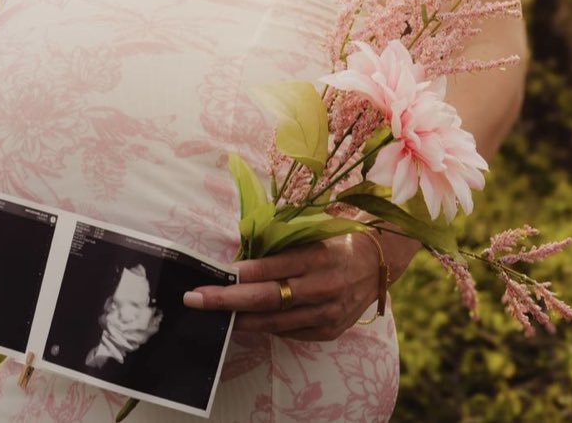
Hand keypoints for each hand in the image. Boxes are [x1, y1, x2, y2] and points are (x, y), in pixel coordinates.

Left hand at [183, 234, 406, 341]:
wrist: (376, 265)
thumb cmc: (333, 244)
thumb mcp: (310, 238)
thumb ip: (278, 251)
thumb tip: (234, 265)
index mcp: (318, 257)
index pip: (271, 268)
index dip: (239, 274)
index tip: (210, 275)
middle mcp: (324, 287)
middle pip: (267, 298)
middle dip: (226, 300)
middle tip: (194, 299)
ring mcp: (327, 313)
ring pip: (274, 322)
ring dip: (239, 319)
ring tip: (211, 316)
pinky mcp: (328, 331)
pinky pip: (288, 332)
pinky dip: (264, 326)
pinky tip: (244, 321)